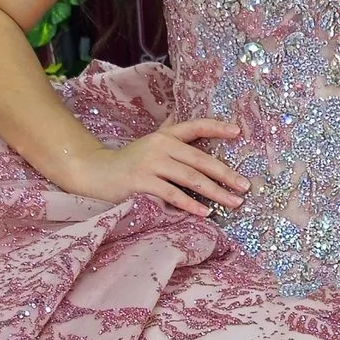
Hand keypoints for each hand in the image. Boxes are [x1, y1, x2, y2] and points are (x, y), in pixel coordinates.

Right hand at [56, 116, 245, 219]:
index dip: (217, 128)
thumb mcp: (149, 146)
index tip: (238, 133)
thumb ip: (169, 137)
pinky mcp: (142, 182)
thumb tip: (189, 127)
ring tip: (233, 202)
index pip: (195, 127)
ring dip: (215, 192)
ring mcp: (151, 163)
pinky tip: (205, 213)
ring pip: (191, 178)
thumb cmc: (127, 163)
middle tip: (245, 187)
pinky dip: (190, 205)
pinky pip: (172, 194)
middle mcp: (160, 146)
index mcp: (165, 135)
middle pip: (200, 159)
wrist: (94, 173)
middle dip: (226, 174)